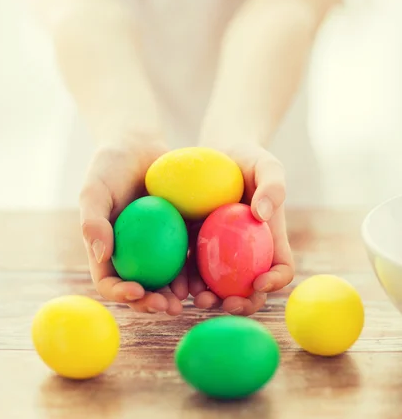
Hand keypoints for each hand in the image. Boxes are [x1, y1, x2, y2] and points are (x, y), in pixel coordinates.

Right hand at [79, 137, 185, 315]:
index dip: (121, 294)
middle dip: (154, 303)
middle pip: (141, 288)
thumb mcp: (94, 190)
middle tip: (170, 307)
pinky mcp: (179, 233)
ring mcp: (157, 246)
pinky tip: (210, 272)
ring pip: (167, 277)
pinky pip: (188, 253)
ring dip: (179, 292)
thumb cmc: (109, 166)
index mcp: (108, 250)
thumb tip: (101, 255)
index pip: (109, 281)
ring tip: (194, 297)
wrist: (137, 144)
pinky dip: (196, 266)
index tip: (137, 292)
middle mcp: (132, 253)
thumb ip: (92, 221)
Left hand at [192, 144, 294, 315]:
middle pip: (250, 288)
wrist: (218, 152)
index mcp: (270, 239)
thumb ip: (272, 187)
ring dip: (210, 298)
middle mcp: (248, 252)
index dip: (276, 281)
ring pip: (218, 285)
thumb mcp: (267, 166)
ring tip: (197, 300)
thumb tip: (261, 214)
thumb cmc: (249, 159)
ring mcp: (221, 251)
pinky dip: (186, 280)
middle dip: (240, 303)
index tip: (260, 282)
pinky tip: (175, 284)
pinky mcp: (196, 245)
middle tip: (226, 303)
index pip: (281, 268)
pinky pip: (192, 267)